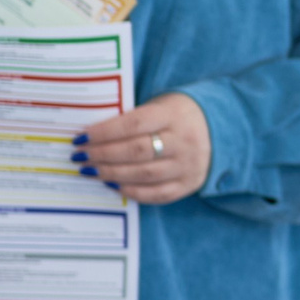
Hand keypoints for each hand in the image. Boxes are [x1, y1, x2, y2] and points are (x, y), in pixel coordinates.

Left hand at [74, 93, 211, 203]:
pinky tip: (113, 185)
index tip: (80, 137)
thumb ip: (133, 118)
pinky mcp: (189, 184)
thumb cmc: (177, 115)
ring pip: (144, 174)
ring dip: (112, 174)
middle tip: (79, 156)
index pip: (134, 125)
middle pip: (136, 151)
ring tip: (90, 171)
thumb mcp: (161, 106)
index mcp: (174, 115)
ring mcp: (188, 165)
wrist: (219, 128)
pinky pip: (157, 194)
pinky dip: (132, 192)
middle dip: (102, 155)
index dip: (104, 132)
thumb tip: (92, 135)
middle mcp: (184, 141)